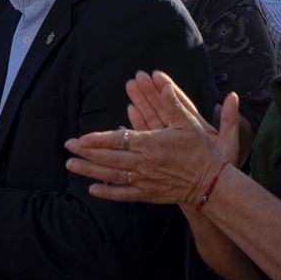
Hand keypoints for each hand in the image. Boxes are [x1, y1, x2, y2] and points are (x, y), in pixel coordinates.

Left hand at [62, 71, 230, 204]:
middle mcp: (145, 163)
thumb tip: (164, 85)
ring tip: (71, 165)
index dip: (98, 139)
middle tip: (68, 147)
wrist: (212, 183)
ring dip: (90, 171)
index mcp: (152, 144)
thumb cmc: (201, 151)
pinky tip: (92, 190)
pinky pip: (125, 194)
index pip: (119, 140)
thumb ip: (174, 104)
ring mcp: (146, 180)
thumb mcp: (190, 123)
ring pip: (112, 176)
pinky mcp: (149, 194)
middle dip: (86, 153)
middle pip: (110, 158)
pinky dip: (108, 193)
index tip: (81, 138)